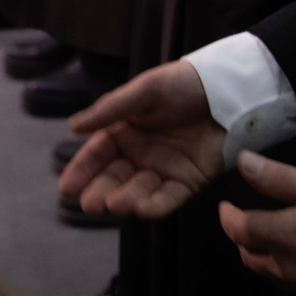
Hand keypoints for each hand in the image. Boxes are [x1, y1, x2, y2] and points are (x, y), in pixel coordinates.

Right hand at [58, 59, 225, 219]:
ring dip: (125, 199)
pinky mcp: (188, 182)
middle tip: (89, 205)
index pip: (97, 154)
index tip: (67, 188)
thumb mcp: (144, 91)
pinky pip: (168, 198)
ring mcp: (163, 169)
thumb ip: (110, 109)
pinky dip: (154, 206)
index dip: (82, 170)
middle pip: (115, 177)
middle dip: (100, 191)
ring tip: (114, 205)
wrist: (228, 92)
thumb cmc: (182, 85)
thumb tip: (72, 126)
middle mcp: (140, 153)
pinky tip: (140, 210)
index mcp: (125, 130)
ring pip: (138, 190)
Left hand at [217, 151, 295, 295]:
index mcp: (282, 237)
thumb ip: (277, 178)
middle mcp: (288, 268)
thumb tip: (242, 162)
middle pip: (251, 257)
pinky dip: (288, 269)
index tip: (226, 206)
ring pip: (272, 274)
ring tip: (272, 238)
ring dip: (264, 257)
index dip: (228, 217)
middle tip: (248, 222)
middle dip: (243, 239)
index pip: (240, 230)